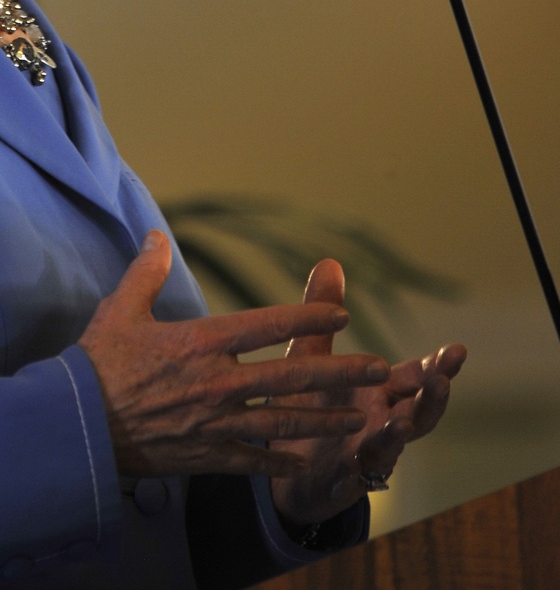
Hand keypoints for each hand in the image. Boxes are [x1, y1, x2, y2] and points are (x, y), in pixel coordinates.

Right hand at [78, 230, 391, 477]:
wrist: (78, 427)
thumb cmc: (98, 364)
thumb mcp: (120, 309)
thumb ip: (146, 271)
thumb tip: (157, 236)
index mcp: (201, 342)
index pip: (267, 324)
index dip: (308, 314)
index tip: (341, 312)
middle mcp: (218, 382)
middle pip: (291, 374)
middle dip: (339, 370)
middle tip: (377, 368)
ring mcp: (216, 423)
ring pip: (284, 421)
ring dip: (325, 419)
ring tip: (359, 417)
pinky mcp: (207, 456)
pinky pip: (254, 460)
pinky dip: (282, 461)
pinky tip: (306, 460)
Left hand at [269, 259, 466, 525]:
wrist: (285, 466)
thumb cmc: (308, 406)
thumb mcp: (310, 356)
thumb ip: (322, 314)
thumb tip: (330, 261)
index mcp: (379, 392)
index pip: (416, 377)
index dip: (437, 366)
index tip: (456, 349)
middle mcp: (382, 422)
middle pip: (418, 410)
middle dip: (434, 395)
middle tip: (444, 377)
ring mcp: (367, 453)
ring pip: (394, 445)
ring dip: (402, 433)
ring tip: (405, 421)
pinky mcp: (344, 480)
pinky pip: (359, 475)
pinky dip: (364, 466)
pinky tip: (363, 456)